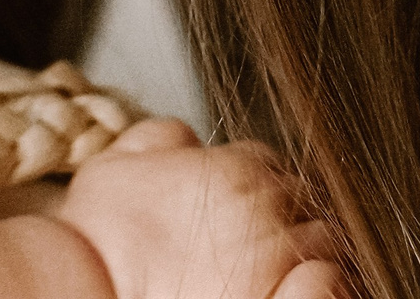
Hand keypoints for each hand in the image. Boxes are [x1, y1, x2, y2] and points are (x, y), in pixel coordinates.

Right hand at [57, 120, 342, 298]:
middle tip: (259, 241)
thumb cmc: (99, 236)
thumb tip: (187, 138)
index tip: (246, 208)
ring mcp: (277, 255)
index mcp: (233, 168)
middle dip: (286, 216)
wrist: (91, 286)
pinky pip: (328, 281)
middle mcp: (263, 206)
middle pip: (303, 201)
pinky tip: (298, 285)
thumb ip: (162, 136)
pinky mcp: (280, 297)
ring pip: (324, 240)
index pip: (272, 166)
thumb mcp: (115, 163)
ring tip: (277, 266)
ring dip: (306, 248)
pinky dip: (324, 281)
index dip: (258, 186)